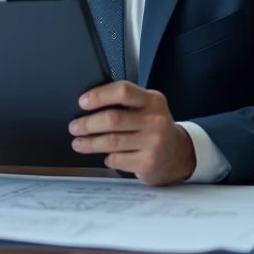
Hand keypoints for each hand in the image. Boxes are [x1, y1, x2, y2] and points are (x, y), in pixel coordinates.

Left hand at [69, 82, 195, 185]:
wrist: (179, 155)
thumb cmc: (154, 128)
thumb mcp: (148, 108)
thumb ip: (126, 102)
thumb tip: (89, 104)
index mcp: (153, 100)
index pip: (123, 91)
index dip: (99, 96)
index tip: (82, 102)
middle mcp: (155, 120)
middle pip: (113, 119)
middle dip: (87, 124)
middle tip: (74, 127)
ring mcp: (153, 143)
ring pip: (111, 141)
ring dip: (89, 143)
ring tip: (78, 143)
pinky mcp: (148, 162)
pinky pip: (117, 159)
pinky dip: (107, 158)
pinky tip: (105, 156)